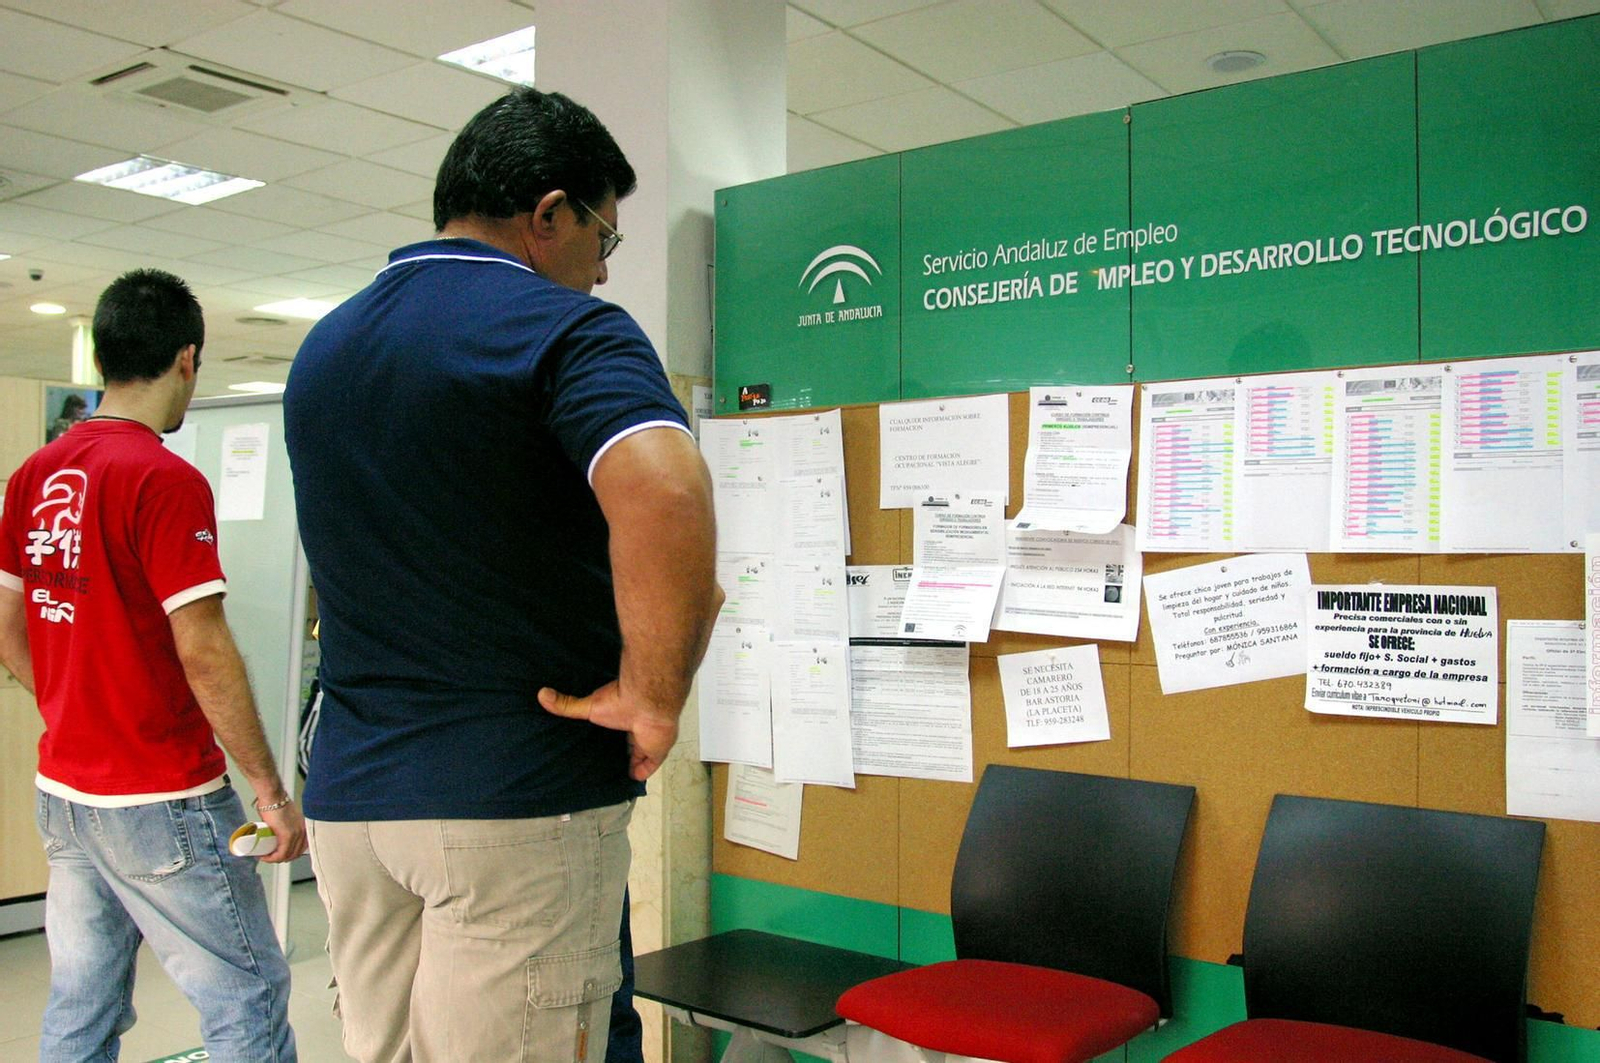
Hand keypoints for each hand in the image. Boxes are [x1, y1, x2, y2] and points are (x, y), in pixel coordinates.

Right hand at [255, 798, 307, 863]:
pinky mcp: (287, 835)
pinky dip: (272, 858)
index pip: (301, 848)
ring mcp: (296, 834)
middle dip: (281, 858)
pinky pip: (281, 853)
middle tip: (270, 858)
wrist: (272, 797)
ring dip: (275, 859)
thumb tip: (277, 835)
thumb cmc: (275, 804)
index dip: (290, 855)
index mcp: (303, 827)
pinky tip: (265, 857)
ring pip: (287, 855)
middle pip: (294, 854)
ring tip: (265, 857)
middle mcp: (303, 831)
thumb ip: (286, 826)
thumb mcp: (285, 818)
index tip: (279, 855)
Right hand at [538, 680, 679, 780]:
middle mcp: (639, 728)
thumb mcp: (589, 706)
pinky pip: (650, 766)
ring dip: (633, 763)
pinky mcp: (657, 752)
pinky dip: (641, 772)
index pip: (621, 730)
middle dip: (625, 752)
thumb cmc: (619, 701)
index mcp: (625, 717)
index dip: (615, 739)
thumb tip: (541, 694)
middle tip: (610, 764)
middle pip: (633, 744)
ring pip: (643, 755)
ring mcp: (650, 740)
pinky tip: (632, 779)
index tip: (605, 747)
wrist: (645, 702)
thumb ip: (567, 705)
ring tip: (619, 774)